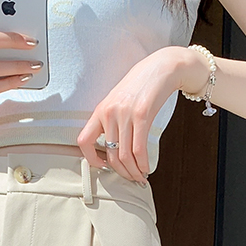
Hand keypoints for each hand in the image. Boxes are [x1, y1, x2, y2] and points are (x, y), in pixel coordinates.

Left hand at [76, 47, 191, 184]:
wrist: (161, 68)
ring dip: (133, 171)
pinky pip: (139, 149)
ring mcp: (125, 114)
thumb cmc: (141, 85)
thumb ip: (112, 120)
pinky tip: (147, 168)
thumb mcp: (119, 101)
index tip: (103, 166)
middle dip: (121, 172)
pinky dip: (142, 164)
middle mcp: (109, 113)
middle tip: (130, 178)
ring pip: (124, 155)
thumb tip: (112, 147)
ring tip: (140, 177)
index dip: (90, 159)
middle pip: (110, 154)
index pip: (84, 141)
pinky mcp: (142, 116)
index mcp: (100, 110)